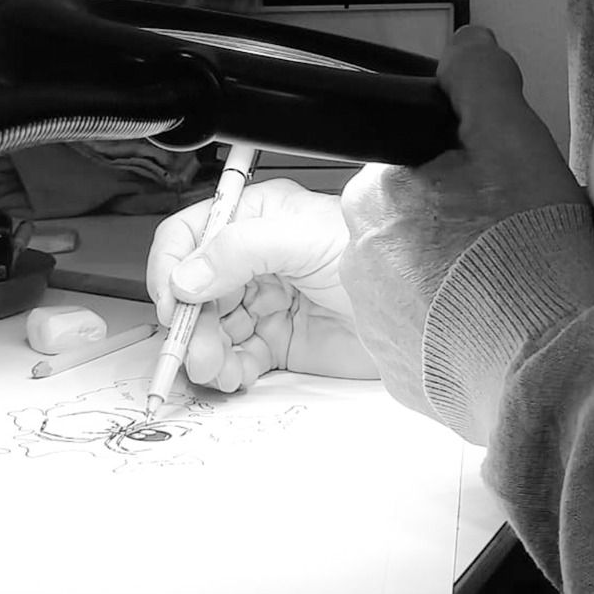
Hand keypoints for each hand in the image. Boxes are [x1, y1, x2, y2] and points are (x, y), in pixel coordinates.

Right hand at [146, 177, 377, 391]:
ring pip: (209, 329)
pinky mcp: (278, 341)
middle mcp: (253, 258)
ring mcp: (264, 301)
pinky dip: (228, 371)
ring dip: (204, 353)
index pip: (190, 235)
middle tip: (196, 351)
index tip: (172, 304)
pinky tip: (237, 375)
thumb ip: (240, 250)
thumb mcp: (303, 239)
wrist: (422, 307)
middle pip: (194, 291)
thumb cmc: (376, 252)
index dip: (172, 268)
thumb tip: (187, 275)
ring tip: (218, 369)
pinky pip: (235, 358)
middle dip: (190, 323)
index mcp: (255, 218)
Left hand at [340, 25, 585, 413]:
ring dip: (452, 277)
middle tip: (512, 236)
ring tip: (512, 287)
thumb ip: (480, 78)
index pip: (410, 165)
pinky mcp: (399, 376)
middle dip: (451, 223)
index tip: (501, 190)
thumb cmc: (530, 246)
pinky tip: (501, 328)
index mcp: (373, 193)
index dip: (461, 171)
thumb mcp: (513, 137)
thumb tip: (466, 44)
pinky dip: (456, 329)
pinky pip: (425, 336)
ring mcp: (374, 323)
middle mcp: (355, 258)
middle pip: (410, 221)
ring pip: (414, 278)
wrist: (552, 367)